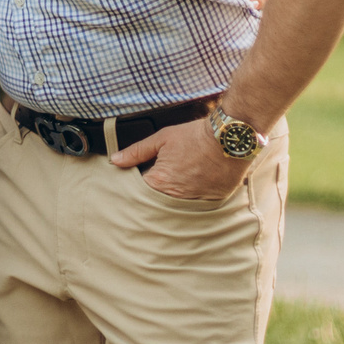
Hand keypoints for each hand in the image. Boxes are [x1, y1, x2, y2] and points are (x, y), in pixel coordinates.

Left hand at [112, 116, 250, 201]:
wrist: (229, 138)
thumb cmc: (195, 136)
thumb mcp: (162, 139)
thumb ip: (136, 152)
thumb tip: (115, 160)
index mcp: (160, 182)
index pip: (139, 192)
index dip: (138, 184)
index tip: (142, 177)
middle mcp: (176, 197)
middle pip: (158, 202)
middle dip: (155, 194)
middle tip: (164, 179)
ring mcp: (195, 202)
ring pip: (177, 206)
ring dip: (174, 198)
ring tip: (181, 180)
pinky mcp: (211, 203)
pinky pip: (197, 206)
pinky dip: (193, 198)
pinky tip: (196, 185)